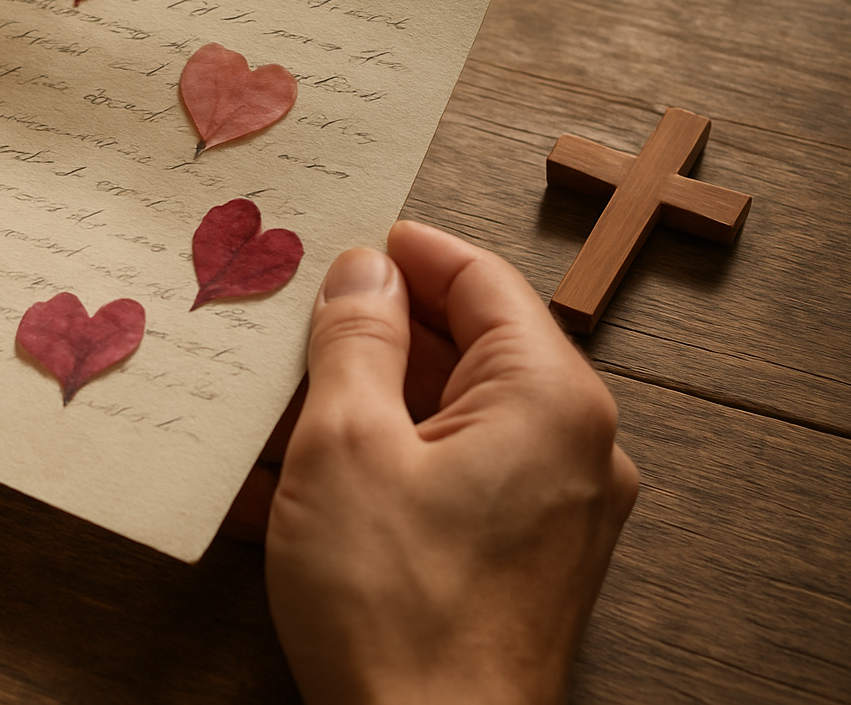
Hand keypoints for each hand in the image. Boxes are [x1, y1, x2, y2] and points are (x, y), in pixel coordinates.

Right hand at [253, 221, 638, 704]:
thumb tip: (363, 270)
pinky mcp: (520, 563)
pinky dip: (381, 470)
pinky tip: (296, 486)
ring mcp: (552, 512)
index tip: (348, 240)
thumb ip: (355, 340)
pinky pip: (449, 483)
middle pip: (469, 350)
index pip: (483, 280)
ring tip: (277, 407)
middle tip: (296, 322)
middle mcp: (574, 449)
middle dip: (374, 336)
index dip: (409, 252)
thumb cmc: (399, 611)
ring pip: (449, 421)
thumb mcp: (346, 447)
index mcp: (551, 399)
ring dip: (364, 407)